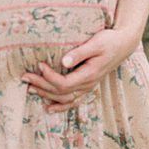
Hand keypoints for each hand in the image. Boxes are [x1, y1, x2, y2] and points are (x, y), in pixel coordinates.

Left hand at [22, 28, 138, 111]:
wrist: (123, 45)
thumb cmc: (109, 41)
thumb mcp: (96, 43)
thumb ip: (80, 53)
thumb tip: (63, 61)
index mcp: (89, 74)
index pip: (65, 83)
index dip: (50, 77)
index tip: (39, 65)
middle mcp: (88, 84)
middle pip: (61, 92)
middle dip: (42, 85)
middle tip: (25, 77)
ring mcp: (88, 87)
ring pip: (65, 98)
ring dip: (47, 95)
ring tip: (30, 88)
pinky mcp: (87, 85)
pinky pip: (73, 101)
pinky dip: (60, 106)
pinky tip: (49, 108)